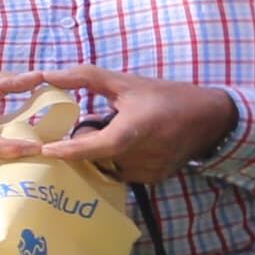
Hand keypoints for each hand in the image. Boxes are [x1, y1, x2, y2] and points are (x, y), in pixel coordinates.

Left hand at [15, 66, 241, 187]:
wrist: (209, 119)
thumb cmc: (165, 97)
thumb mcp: (127, 82)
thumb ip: (87, 77)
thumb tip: (48, 75)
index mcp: (136, 130)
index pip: (100, 145)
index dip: (72, 149)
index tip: (45, 149)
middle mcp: (142, 155)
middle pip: (96, 154)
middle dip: (87, 140)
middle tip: (99, 120)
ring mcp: (148, 171)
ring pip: (107, 164)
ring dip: (102, 150)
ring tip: (119, 129)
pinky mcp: (151, 179)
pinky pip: (120, 171)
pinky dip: (116, 158)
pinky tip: (130, 143)